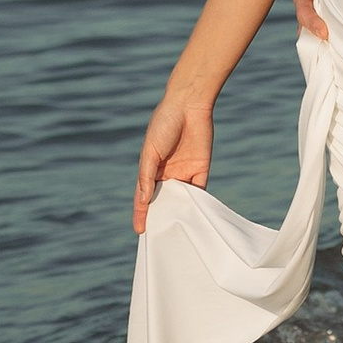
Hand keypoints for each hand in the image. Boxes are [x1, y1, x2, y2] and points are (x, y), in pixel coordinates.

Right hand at [133, 91, 212, 230]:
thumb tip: (142, 200)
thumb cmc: (164, 124)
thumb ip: (146, 176)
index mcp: (151, 168)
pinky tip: (195, 217)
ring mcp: (184, 172)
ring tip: (177, 232)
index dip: (141, 212)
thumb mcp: (151, 151)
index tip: (140, 230)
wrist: (189, 105)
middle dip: (161, 216)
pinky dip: (197, 203)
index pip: (144, 195)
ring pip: (181, 199)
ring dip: (179, 213)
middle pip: (163, 200)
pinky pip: (199, 191)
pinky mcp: (201, 169)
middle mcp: (167, 173)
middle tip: (160, 237)